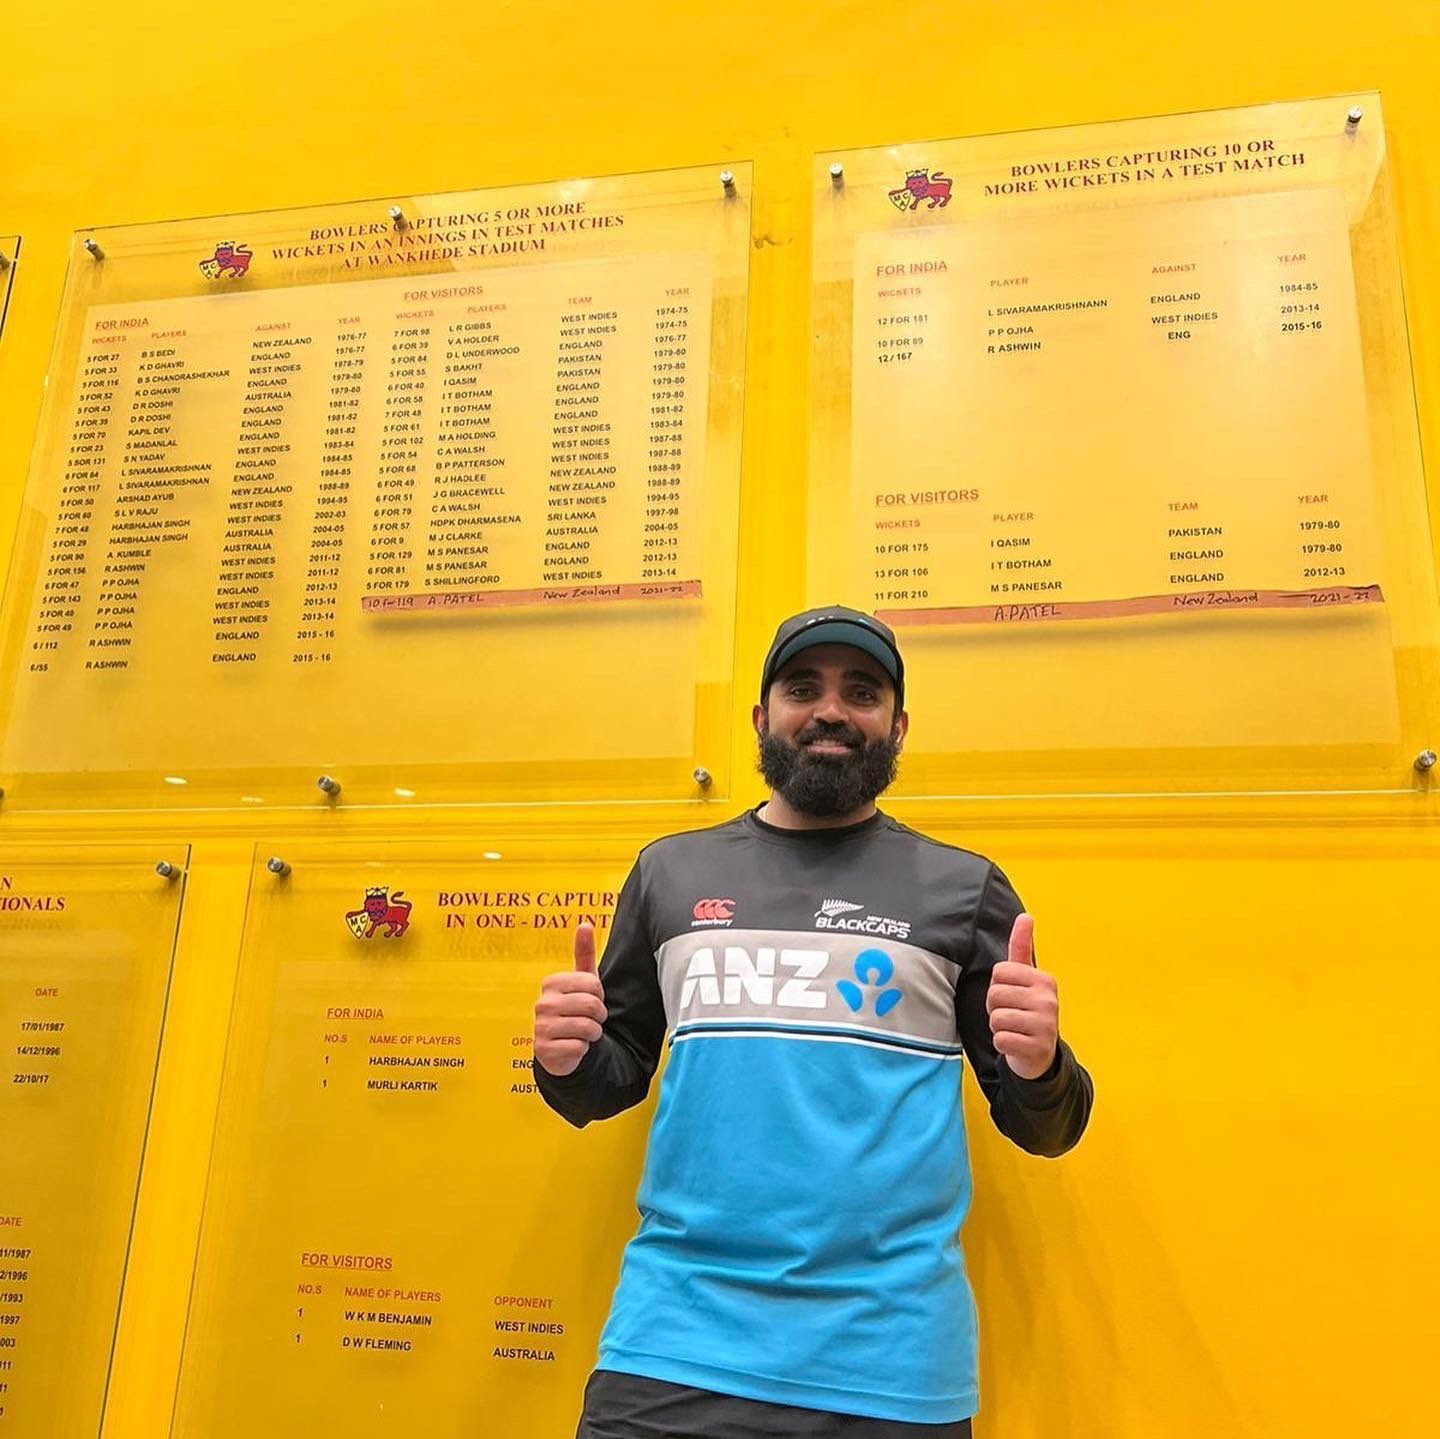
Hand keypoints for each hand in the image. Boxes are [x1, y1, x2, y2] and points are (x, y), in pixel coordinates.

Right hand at [533, 922, 607, 1076]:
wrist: (559, 1048)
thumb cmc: (573, 1010)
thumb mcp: (581, 982)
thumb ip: (584, 953)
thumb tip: (584, 924)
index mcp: (552, 983)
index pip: (593, 984)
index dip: (599, 995)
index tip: (590, 999)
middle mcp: (542, 1003)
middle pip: (592, 1005)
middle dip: (599, 1016)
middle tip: (590, 1019)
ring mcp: (541, 1027)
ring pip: (588, 1028)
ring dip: (592, 1033)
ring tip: (582, 1032)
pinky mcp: (543, 1050)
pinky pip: (579, 1047)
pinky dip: (582, 1049)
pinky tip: (572, 1046)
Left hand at [985, 913, 1058, 1080]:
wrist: (1040, 1054)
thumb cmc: (1027, 1011)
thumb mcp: (1026, 979)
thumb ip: (1021, 947)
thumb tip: (1025, 916)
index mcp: (1044, 979)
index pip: (999, 972)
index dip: (997, 985)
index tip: (1011, 996)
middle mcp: (1048, 1000)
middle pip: (995, 994)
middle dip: (995, 1007)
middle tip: (1011, 1015)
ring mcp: (1046, 1025)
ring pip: (996, 1018)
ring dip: (998, 1026)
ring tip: (1014, 1029)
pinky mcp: (1038, 1048)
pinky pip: (1000, 1039)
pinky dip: (1002, 1044)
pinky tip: (1016, 1043)